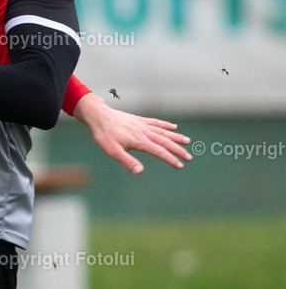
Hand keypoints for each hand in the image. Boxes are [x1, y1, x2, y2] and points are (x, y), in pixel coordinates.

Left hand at [72, 91, 190, 173]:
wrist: (98, 116)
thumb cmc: (104, 135)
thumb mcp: (113, 151)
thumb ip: (127, 161)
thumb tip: (140, 172)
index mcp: (140, 141)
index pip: (159, 151)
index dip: (171, 159)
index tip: (181, 166)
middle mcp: (144, 132)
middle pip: (165, 141)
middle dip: (178, 150)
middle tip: (189, 157)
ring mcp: (142, 124)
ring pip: (163, 131)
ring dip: (176, 137)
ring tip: (187, 141)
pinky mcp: (139, 120)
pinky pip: (156, 122)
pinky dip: (166, 125)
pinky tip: (174, 126)